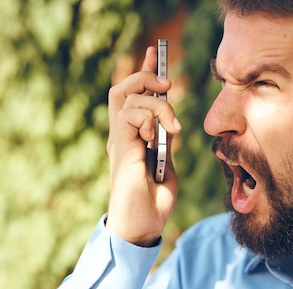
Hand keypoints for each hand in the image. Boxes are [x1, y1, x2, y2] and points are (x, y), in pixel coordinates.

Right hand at [105, 46, 181, 245]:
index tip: (155, 56)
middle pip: (122, 90)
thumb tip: (169, 127)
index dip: (143, 75)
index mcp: (132, 140)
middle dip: (144, 77)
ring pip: (126, 97)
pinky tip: (161, 135)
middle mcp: (122, 137)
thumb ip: (165, 146)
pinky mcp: (121, 148)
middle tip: (167, 83)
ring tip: (173, 126)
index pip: (133, 99)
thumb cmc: (152, 206)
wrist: (140, 228)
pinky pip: (130, 115)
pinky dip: (150, 116)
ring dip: (156, 103)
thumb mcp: (166, 169)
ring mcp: (119, 141)